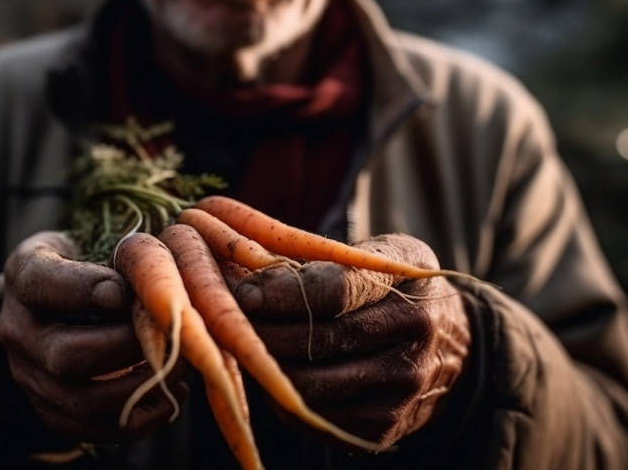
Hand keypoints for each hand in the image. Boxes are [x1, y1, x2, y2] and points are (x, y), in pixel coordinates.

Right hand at [0, 231, 187, 444]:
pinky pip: (90, 430)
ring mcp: (28, 375)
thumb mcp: (92, 239)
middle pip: (63, 356)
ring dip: (139, 388)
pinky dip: (137, 419)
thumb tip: (160, 280)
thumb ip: (118, 255)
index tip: (125, 291)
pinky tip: (169, 395)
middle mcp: (16, 329)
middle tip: (169, 334)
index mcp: (24, 274)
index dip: (83, 289)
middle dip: (125, 348)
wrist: (52, 301)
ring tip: (179, 367)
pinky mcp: (49, 409)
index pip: (40, 283)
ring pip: (80, 401)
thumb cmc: (86, 258)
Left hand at [223, 234, 470, 448]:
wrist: (452, 345)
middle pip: (316, 339)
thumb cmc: (392, 288)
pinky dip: (283, 396)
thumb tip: (244, 273)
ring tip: (242, 344)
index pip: (335, 290)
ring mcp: (403, 385)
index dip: (280, 292)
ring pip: (310, 383)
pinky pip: (316, 416)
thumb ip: (318, 261)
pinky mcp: (387, 425)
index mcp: (406, 279)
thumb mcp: (373, 254)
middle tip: (226, 317)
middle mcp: (413, 333)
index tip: (242, 291)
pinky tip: (272, 372)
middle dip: (261, 329)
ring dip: (267, 365)